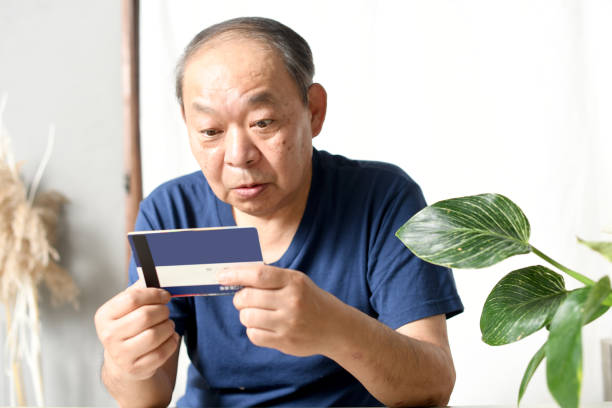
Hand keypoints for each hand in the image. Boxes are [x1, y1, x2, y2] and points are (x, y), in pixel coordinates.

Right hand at [94, 280, 178, 380]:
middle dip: (163, 311)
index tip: (165, 295)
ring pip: (155, 335)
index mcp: (105, 316)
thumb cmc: (127, 327)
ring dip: (168, 326)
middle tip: (165, 311)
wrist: (122, 361)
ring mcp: (121, 354)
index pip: (133, 297)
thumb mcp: (126, 308)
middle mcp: (109, 336)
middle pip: (145, 316)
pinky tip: (169, 337)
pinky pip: (162, 352)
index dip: (154, 294)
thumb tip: (153, 275)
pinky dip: (171, 342)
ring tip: (167, 324)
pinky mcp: (136, 368)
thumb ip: (138, 291)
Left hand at [218, 264, 344, 356]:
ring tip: (256, 313)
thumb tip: (235, 274)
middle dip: (239, 298)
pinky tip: (263, 326)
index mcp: (294, 281)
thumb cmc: (310, 300)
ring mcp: (288, 323)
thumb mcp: (296, 281)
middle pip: (248, 297)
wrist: (335, 327)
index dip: (236, 274)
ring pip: (247, 317)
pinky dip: (253, 330)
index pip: (258, 275)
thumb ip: (270, 278)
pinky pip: (254, 335)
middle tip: (243, 298)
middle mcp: (292, 301)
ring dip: (246, 314)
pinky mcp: (285, 342)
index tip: (222, 275)